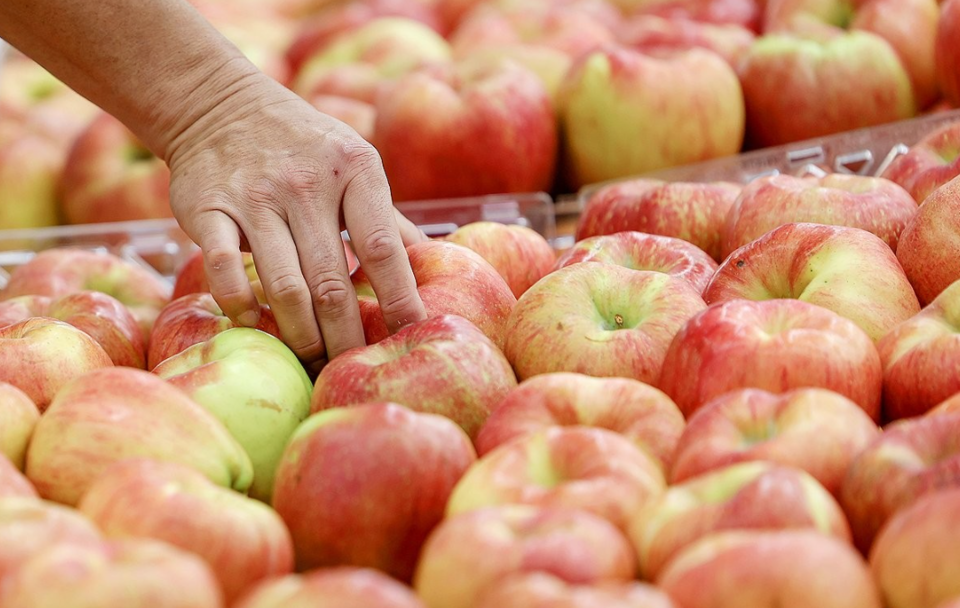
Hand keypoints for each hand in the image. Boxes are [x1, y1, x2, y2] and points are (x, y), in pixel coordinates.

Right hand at [165, 73, 426, 365]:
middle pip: (333, 280)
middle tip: (351, 365)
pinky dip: (240, 305)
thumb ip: (388, 217)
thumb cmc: (304, 146)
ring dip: (300, 333)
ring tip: (312, 358)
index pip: (384, 248)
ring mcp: (255, 195)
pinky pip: (223, 268)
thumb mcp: (354, 165)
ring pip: (284, 285)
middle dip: (346, 335)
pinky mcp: (208, 206)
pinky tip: (254, 322)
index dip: (400, 298)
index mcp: (355, 170)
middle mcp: (307, 182)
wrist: (220, 104)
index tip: (411, 335)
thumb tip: (434, 262)